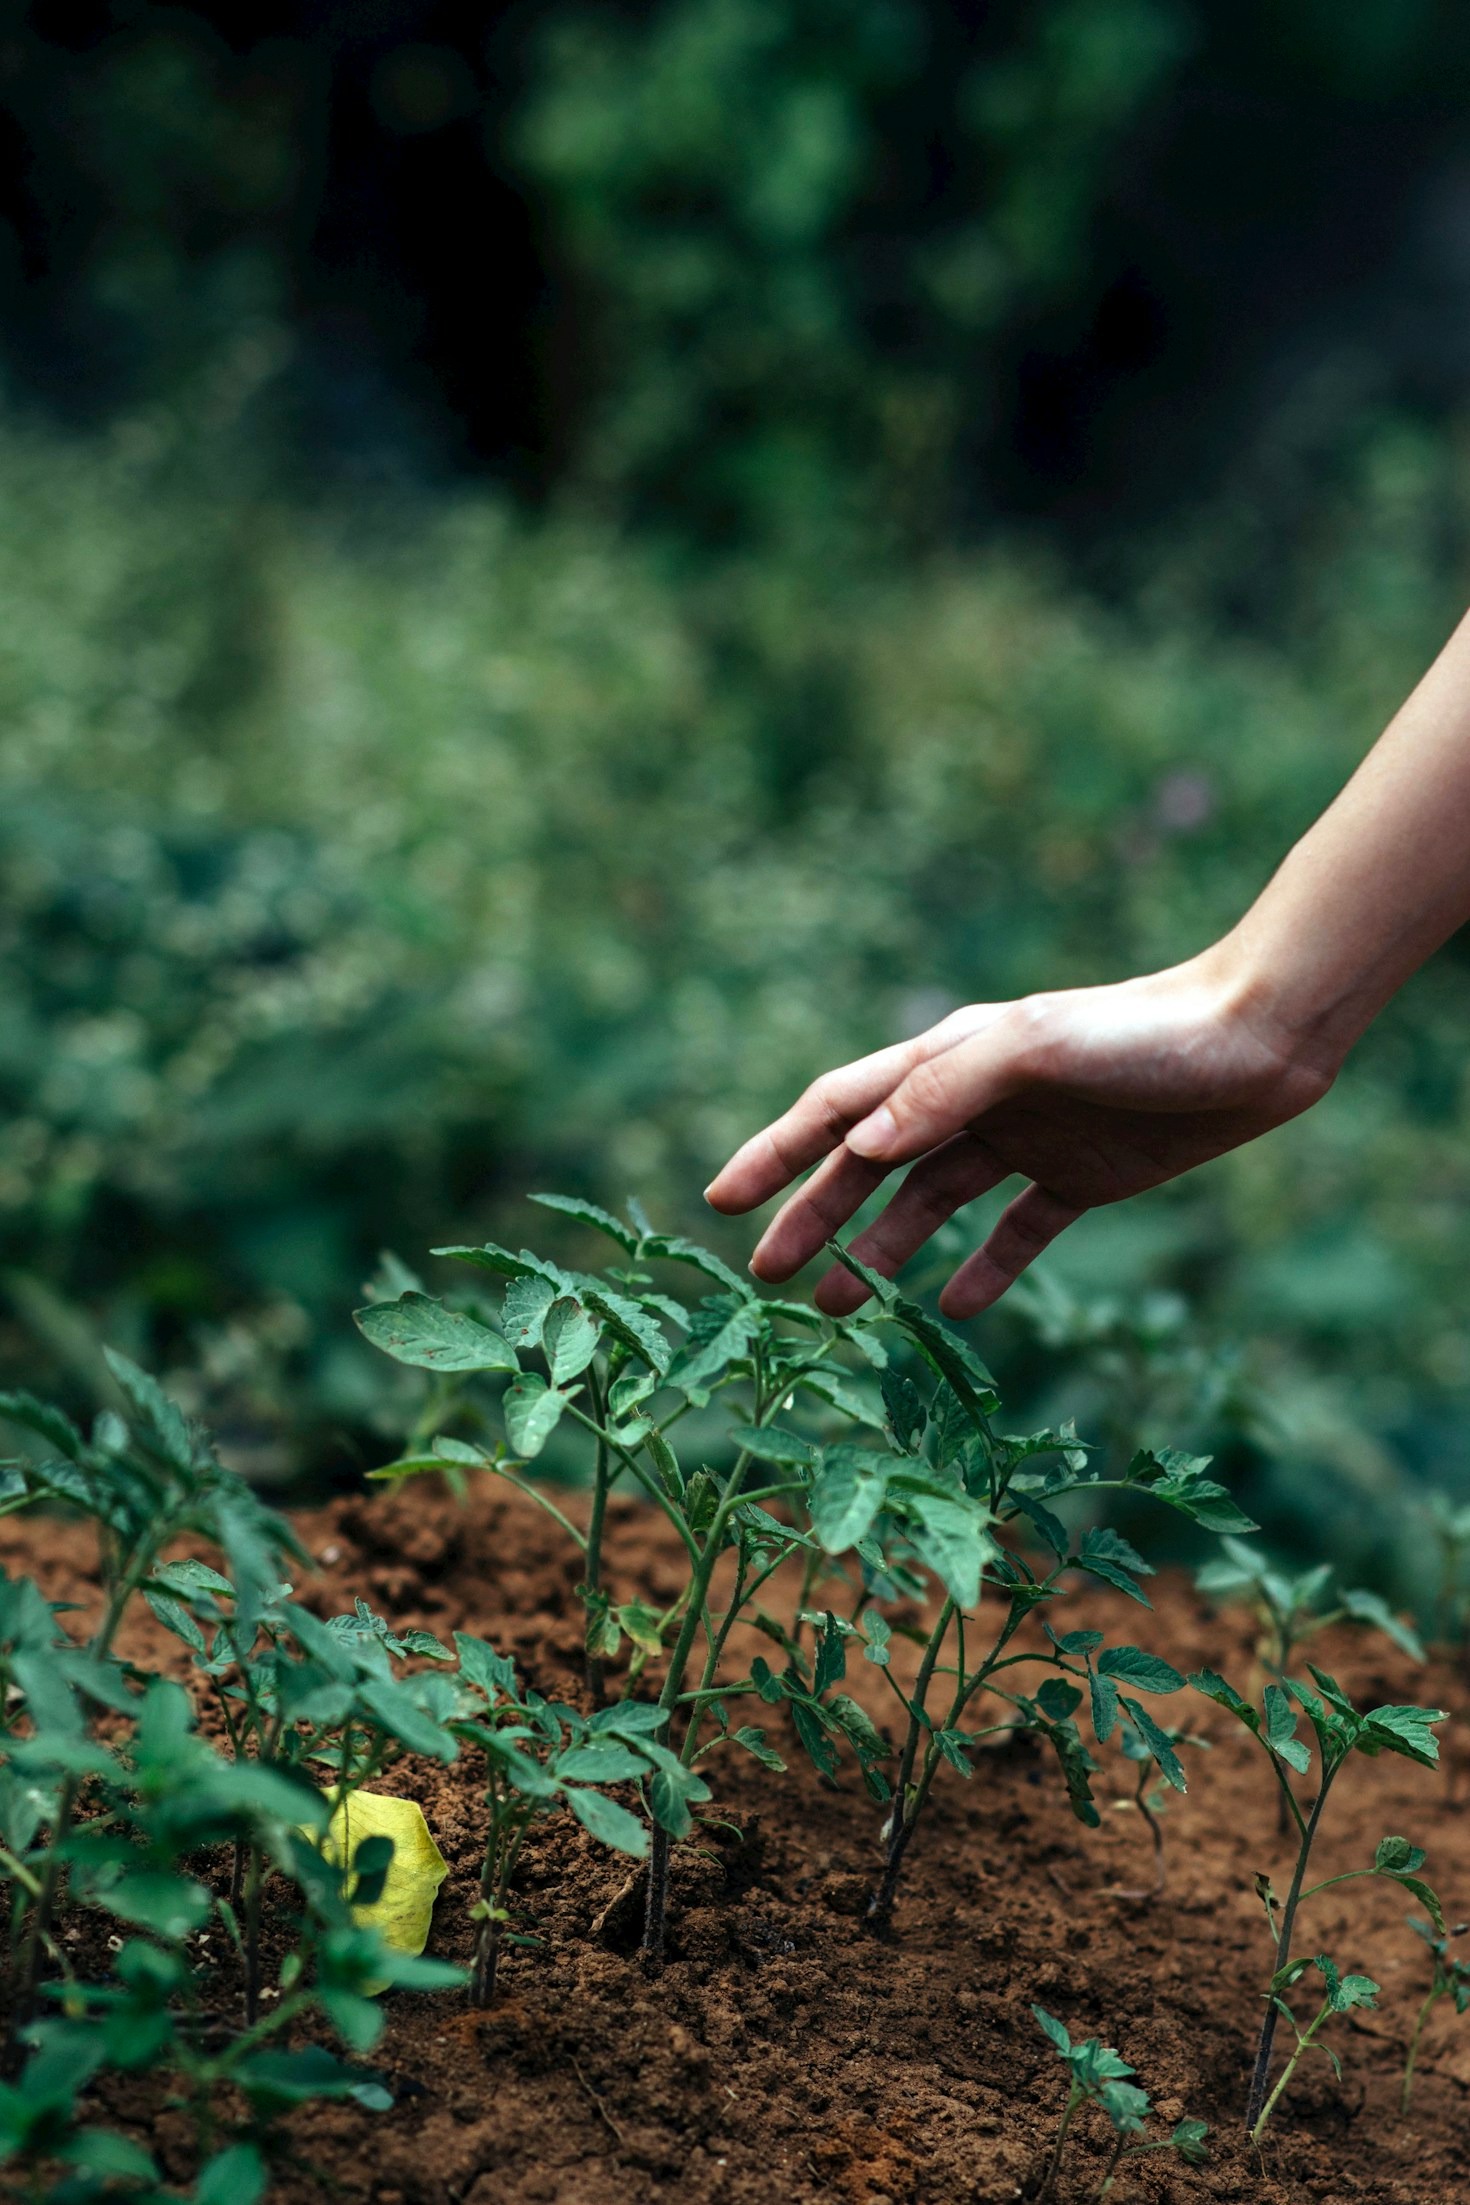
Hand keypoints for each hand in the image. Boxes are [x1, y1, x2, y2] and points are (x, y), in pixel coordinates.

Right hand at [705, 946, 1337, 1318]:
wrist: (1257, 1041)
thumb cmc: (1143, 1033)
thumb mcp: (1035, 1048)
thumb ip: (943, 1091)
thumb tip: (858, 1148)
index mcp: (951, 1057)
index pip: (839, 1108)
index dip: (776, 1150)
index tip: (720, 1199)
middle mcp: (976, 1099)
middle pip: (871, 1165)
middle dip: (813, 1215)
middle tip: (765, 1275)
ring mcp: (1027, 1140)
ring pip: (932, 1204)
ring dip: (882, 1251)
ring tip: (838, 1308)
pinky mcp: (1081, 1178)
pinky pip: (1016, 1232)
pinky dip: (982, 1269)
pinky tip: (954, 1307)